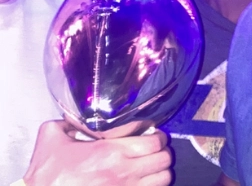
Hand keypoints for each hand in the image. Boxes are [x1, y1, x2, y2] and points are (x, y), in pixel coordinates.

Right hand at [23, 120, 171, 185]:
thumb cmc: (46, 171)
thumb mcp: (51, 135)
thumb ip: (69, 119)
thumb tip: (78, 112)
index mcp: (111, 151)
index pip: (155, 142)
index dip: (159, 136)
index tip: (155, 134)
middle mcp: (123, 171)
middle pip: (164, 160)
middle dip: (163, 152)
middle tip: (156, 149)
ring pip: (163, 180)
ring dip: (161, 171)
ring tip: (154, 167)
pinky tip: (145, 181)